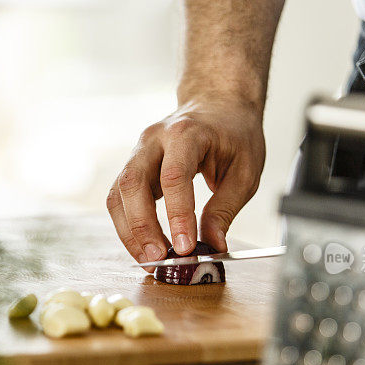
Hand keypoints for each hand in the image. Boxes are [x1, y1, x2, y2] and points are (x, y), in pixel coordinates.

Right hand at [107, 99, 264, 268]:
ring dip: (129, 231)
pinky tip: (142, 245)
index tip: (184, 247)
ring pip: (119, 194)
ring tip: (149, 259)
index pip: (174, 176)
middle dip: (142, 226)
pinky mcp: (134, 167)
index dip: (177, 215)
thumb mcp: (245, 172)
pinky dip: (128, 226)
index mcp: (186, 133)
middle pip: (133, 183)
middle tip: (158, 257)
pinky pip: (120, 199)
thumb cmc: (234, 134)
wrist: (218, 105)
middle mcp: (154, 140)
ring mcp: (139, 152)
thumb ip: (225, 209)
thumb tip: (213, 245)